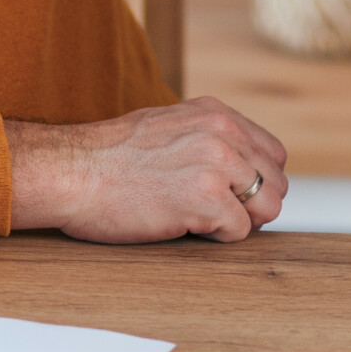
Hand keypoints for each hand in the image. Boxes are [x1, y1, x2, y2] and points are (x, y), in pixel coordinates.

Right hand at [7, 95, 286, 243]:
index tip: (233, 196)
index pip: (272, 152)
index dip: (257, 181)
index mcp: (216, 113)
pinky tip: (187, 228)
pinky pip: (240, 232)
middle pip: (277, 181)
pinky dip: (218, 238)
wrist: (73, 171)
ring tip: (203, 221)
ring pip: (268, 207)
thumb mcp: (170, 126)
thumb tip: (240, 165)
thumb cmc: (111, 157)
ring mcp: (217, 164)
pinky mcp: (205, 199)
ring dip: (240, 222)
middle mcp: (223, 132)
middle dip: (253, 205)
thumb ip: (208, 137)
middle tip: (217, 215)